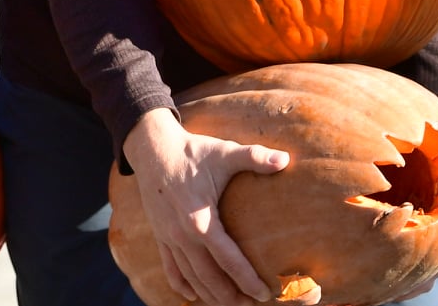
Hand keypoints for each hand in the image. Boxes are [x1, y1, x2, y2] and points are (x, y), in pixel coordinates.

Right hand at [121, 106, 294, 305]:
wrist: (151, 147)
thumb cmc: (192, 151)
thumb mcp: (224, 152)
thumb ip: (254, 157)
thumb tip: (286, 159)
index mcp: (200, 219)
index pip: (228, 259)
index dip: (247, 280)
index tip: (265, 294)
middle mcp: (182, 234)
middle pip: (208, 276)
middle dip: (231, 296)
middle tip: (251, 304)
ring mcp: (168, 236)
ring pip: (190, 277)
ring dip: (210, 295)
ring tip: (231, 304)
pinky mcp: (159, 234)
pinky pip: (169, 268)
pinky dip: (181, 286)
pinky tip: (194, 296)